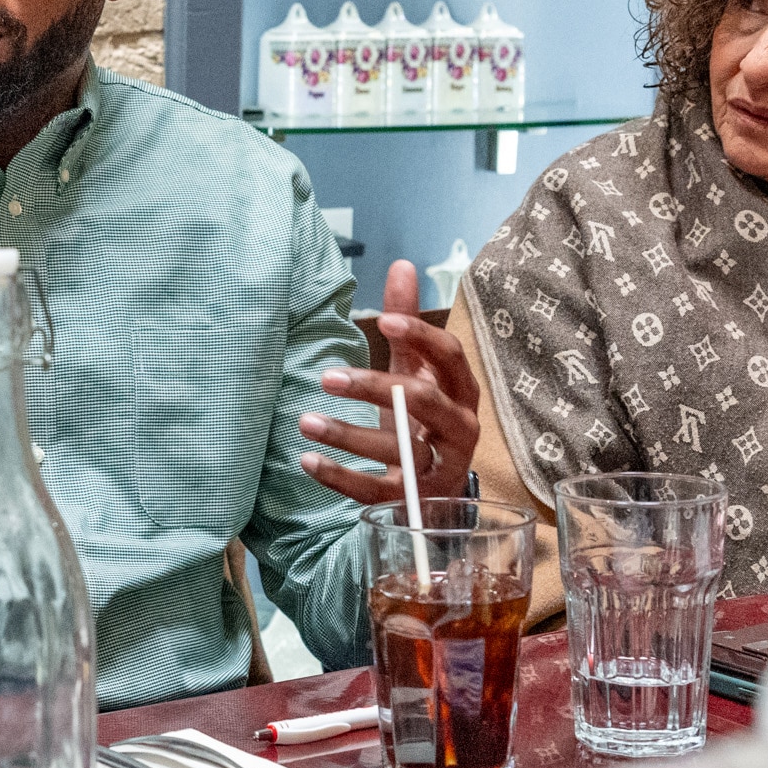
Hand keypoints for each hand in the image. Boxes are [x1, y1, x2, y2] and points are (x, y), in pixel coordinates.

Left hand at [298, 260, 480, 508]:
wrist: (438, 497)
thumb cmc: (423, 424)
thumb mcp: (415, 373)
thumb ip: (407, 324)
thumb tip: (402, 264)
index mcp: (462, 392)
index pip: (449, 357)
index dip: (420, 337)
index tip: (383, 322)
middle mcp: (460, 429)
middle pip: (422, 401)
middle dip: (373, 386)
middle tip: (326, 377)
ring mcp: (440, 468)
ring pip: (398, 449)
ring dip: (348, 435)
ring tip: (305, 421)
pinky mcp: (414, 503)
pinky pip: (377, 490)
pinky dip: (340, 476)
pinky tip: (307, 461)